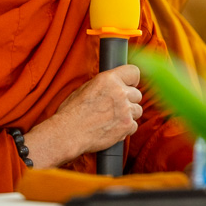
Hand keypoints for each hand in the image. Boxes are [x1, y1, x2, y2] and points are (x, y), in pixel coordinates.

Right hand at [22, 65, 142, 168]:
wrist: (68, 133)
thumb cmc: (72, 112)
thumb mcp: (85, 88)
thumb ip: (105, 85)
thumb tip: (114, 85)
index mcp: (108, 79)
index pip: (133, 72)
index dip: (132, 80)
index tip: (130, 85)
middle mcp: (119, 92)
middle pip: (137, 94)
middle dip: (129, 100)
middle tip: (115, 107)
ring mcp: (125, 110)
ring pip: (137, 110)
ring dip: (128, 115)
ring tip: (112, 119)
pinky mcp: (127, 126)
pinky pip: (134, 126)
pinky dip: (125, 129)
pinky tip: (112, 128)